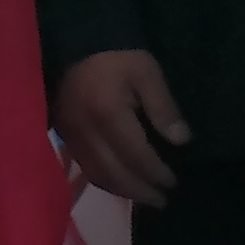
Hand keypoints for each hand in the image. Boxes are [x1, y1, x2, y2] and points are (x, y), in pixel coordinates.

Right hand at [54, 48, 190, 205]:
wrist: (76, 43)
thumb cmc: (117, 56)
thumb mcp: (147, 72)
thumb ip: (163, 107)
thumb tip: (180, 140)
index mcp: (109, 114)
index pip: (135, 156)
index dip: (155, 173)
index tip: (173, 182)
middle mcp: (87, 132)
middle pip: (114, 173)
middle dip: (139, 191)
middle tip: (161, 200)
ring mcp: (71, 136)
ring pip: (97, 175)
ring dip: (122, 191)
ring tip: (144, 198)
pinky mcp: (64, 136)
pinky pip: (85, 167)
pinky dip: (105, 180)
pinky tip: (120, 184)